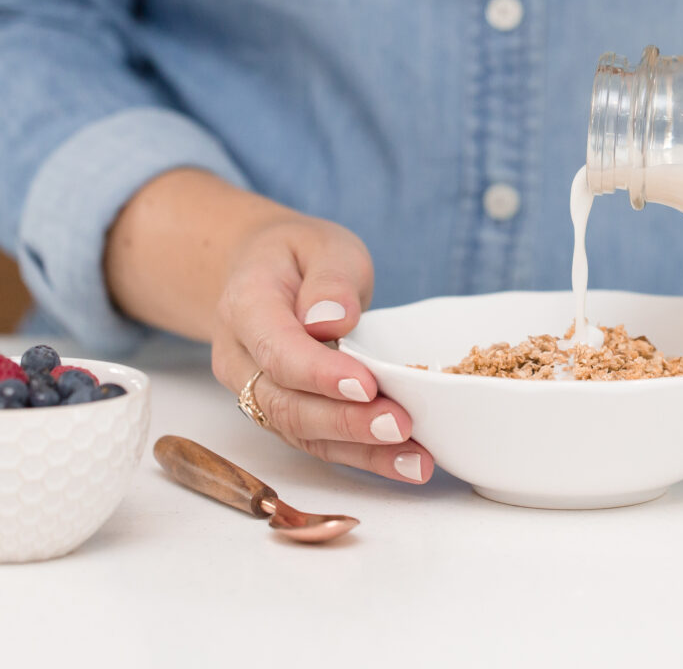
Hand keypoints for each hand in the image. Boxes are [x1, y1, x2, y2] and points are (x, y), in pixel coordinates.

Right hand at [212, 216, 432, 484]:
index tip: (367, 383)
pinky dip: (363, 456)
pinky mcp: (282, 414)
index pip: (277, 350)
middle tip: (401, 425)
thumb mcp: (322, 245)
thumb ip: (330, 280)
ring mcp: (256, 393)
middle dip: (346, 421)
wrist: (266, 272)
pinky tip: (407, 462)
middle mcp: (240, 359)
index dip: (320, 373)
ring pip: (302, 433)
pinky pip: (319, 443)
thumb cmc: (300, 256)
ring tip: (416, 459)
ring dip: (360, 450)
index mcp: (245, 308)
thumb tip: (332, 320)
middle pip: (286, 403)